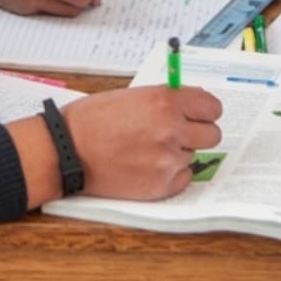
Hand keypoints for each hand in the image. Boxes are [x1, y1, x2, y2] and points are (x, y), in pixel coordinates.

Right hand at [66, 86, 222, 199]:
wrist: (67, 150)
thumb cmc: (92, 120)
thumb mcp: (132, 95)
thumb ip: (165, 99)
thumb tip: (192, 104)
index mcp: (165, 101)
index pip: (212, 107)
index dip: (205, 111)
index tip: (199, 115)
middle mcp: (172, 129)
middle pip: (212, 134)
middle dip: (198, 133)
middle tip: (178, 134)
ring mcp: (168, 159)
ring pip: (194, 156)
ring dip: (178, 153)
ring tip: (148, 150)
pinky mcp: (161, 185)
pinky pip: (183, 178)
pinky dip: (170, 174)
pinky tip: (147, 166)